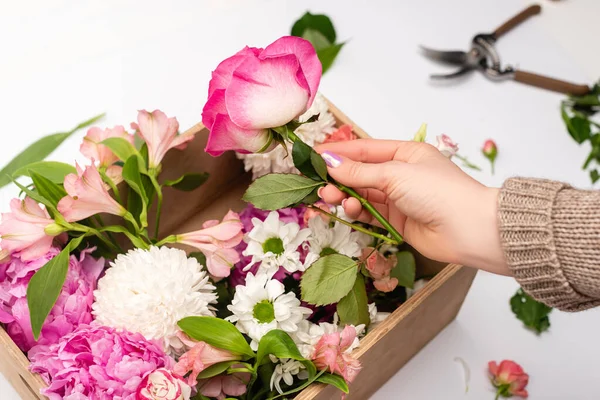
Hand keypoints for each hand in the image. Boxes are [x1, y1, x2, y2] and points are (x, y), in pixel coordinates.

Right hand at [316, 139, 508, 275]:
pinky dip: (357, 212)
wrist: (468, 230)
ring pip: (363, 195)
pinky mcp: (398, 221)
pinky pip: (370, 214)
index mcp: (405, 153)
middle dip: (339, 178)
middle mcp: (401, 174)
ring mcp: (399, 199)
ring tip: (331, 199)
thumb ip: (359, 172)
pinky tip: (349, 210)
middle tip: (319, 185)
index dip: (338, 152)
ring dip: (345, 196)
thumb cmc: (437, 192)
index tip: (313, 156)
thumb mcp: (395, 174)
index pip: (364, 149)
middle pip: (360, 173)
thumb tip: (329, 162)